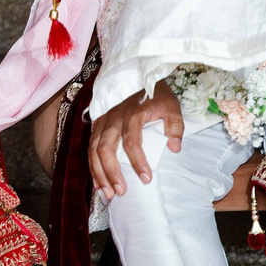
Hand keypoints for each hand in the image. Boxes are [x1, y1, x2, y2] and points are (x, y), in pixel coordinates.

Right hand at [88, 85, 181, 200]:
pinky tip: (98, 183)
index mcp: (132, 114)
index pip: (132, 141)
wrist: (135, 72)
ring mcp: (102, 121)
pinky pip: (90, 147)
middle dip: (111, 173)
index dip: (138, 162)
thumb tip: (174, 148)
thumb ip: (175, 125)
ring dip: (99, 173)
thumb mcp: (171, 104)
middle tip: (120, 192)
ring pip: (94, 150)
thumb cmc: (154, 92)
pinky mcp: (96, 124)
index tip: (146, 179)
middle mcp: (113, 118)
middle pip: (106, 149)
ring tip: (108, 194)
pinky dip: (92, 166)